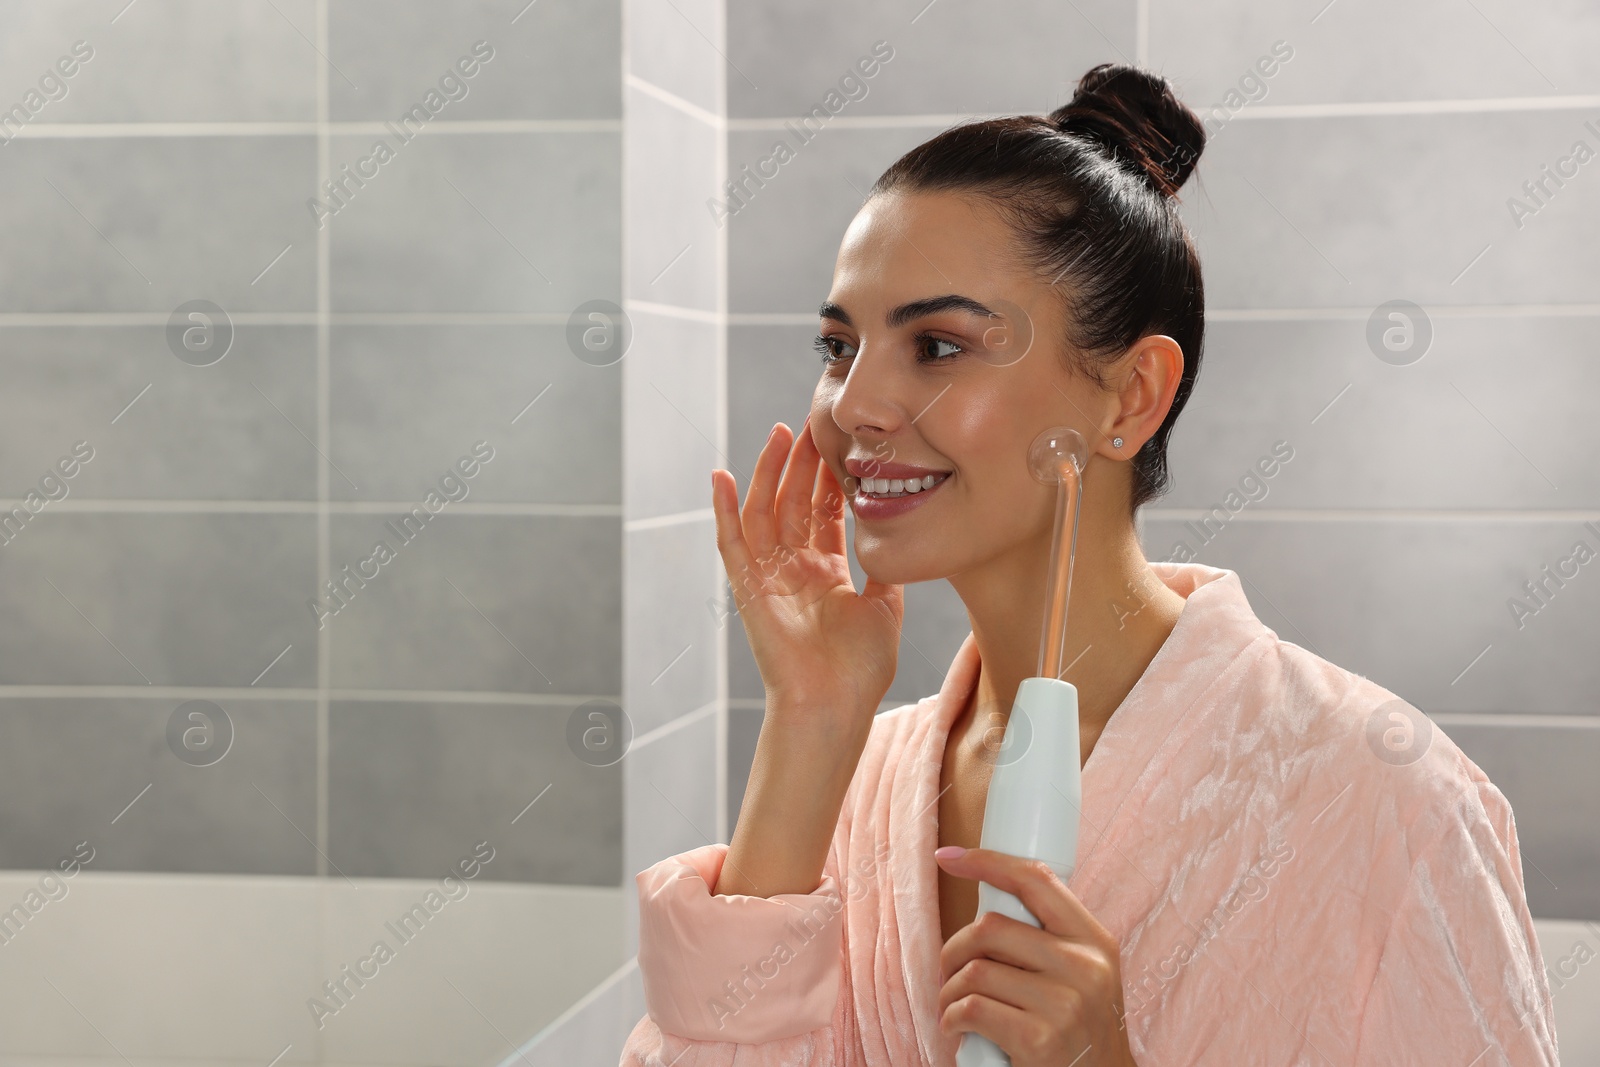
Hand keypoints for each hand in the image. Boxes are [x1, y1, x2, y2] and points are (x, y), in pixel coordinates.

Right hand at [711, 414, 903, 725]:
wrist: (835, 705)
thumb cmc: (860, 670)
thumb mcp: (884, 607)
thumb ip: (884, 570)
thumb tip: (897, 535)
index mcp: (825, 574)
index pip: (823, 514)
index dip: (828, 478)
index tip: (836, 442)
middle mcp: (794, 571)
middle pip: (794, 504)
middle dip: (802, 464)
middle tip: (810, 423)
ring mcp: (768, 578)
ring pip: (764, 513)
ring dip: (768, 474)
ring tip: (778, 434)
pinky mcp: (747, 589)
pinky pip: (731, 543)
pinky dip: (723, 511)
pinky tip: (721, 477)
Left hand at [936, 846, 1136, 1066]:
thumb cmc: (1081, 1030)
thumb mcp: (1086, 975)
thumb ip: (1049, 940)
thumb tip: (986, 905)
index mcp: (1094, 941)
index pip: (1036, 880)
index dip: (987, 861)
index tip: (950, 857)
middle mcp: (1084, 967)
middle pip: (990, 927)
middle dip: (954, 948)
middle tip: (948, 969)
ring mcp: (1064, 1004)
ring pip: (975, 970)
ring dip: (948, 989)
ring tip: (954, 1004)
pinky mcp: (1039, 1040)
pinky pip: (971, 1008)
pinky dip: (952, 1017)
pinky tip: (959, 1027)